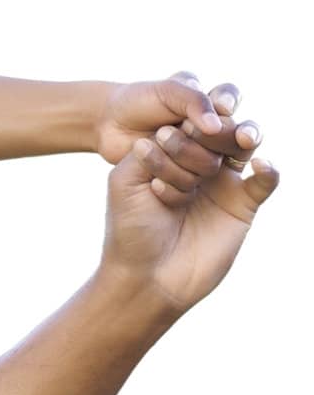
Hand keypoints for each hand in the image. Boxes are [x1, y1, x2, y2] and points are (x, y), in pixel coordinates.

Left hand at [95, 72, 260, 181]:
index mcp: (208, 101)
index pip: (230, 98)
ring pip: (213, 162)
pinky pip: (195, 183)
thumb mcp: (165, 91)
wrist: (109, 125)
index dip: (229, 102)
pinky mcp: (190, 177)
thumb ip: (194, 101)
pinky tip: (162, 172)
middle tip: (195, 130)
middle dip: (219, 135)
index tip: (219, 105)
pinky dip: (181, 177)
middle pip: (232, 135)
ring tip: (159, 135)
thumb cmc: (138, 101)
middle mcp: (211, 130)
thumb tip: (216, 126)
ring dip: (188, 153)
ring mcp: (201, 155)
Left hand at [102, 127, 277, 314]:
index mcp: (168, 152)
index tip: (168, 129)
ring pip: (242, 147)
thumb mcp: (125, 183)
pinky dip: (269, 170)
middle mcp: (197, 162)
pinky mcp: (243, 205)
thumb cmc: (130, 229)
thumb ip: (146, 153)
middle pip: (216, 130)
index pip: (184, 122)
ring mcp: (222, 182)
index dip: (183, 118)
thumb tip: (166, 128)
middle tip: (194, 136)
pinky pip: (265, 182)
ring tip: (239, 137)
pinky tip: (262, 165)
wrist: (148, 276)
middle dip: (207, 130)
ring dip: (241, 136)